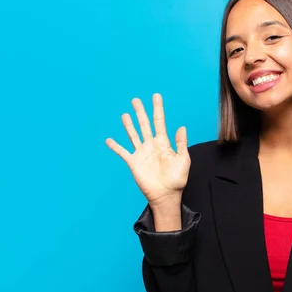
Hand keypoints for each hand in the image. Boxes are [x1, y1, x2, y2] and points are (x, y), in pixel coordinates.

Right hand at [105, 93, 190, 207]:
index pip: (159, 122)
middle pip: (144, 124)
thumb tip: (181, 127)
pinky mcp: (133, 162)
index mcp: (164, 143)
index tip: (156, 96)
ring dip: (129, 124)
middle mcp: (151, 145)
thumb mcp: (183, 160)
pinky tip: (109, 140)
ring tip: (125, 114)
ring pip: (133, 134)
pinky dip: (115, 146)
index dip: (158, 109)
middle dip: (141, 112)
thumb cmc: (177, 179)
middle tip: (136, 100)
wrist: (166, 195)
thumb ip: (181, 143)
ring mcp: (142, 153)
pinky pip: (122, 152)